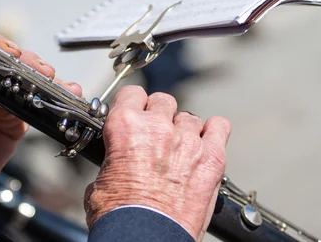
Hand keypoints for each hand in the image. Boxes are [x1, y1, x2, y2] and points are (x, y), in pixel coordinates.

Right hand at [84, 86, 230, 240]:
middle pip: (163, 101)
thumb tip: (116, 162)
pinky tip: (207, 143)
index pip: (132, 94)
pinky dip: (214, 132)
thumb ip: (112, 160)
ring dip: (183, 129)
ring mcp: (188, 140)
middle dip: (159, 115)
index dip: (133, 105)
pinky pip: (220, 126)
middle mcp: (158, 127)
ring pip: (189, 117)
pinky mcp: (212, 157)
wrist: (146, 239)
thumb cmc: (121, 218)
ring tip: (180, 150)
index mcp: (125, 126)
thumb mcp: (100, 183)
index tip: (135, 115)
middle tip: (156, 136)